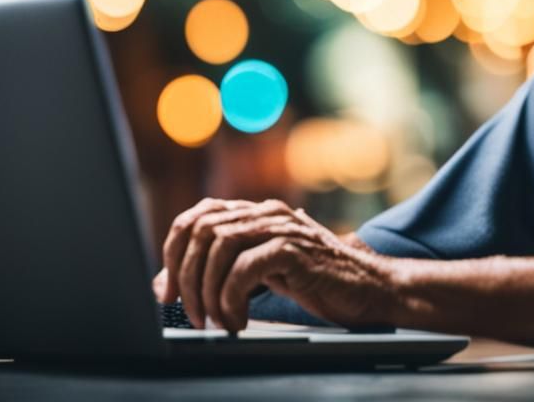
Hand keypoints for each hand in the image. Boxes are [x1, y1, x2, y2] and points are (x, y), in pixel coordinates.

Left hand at [152, 197, 396, 331]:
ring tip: (216, 321)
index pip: (196, 217)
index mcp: (255, 212)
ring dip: (207, 291)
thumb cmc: (317, 282)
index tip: (168, 293)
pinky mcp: (294, 249)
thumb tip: (163, 285)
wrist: (370, 288)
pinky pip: (245, 268)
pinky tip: (238, 320)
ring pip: (219, 246)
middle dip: (186, 278)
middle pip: (201, 231)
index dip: (172, 253)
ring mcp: (281, 227)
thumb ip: (219, 271)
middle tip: (193, 316)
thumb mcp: (262, 273)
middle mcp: (266, 212)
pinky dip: (231, 299)